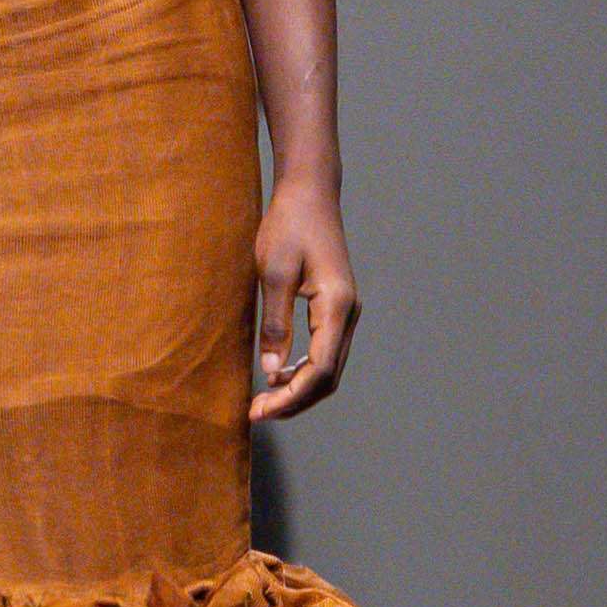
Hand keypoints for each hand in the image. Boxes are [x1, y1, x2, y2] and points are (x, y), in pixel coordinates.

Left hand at [251, 178, 358, 421]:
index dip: (291, 397)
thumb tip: (271, 370)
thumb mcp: (274, 273)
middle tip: (257, 412)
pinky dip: (303, 371)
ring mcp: (345, 312)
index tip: (260, 410)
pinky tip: (278, 374)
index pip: (320, 369)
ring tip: (265, 399)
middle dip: (295, 401)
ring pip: (329, 368)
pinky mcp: (335, 309)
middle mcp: (348, 314)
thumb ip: (275, 323)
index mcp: (336, 306)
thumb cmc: (289, 226)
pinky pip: (325, 352)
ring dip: (299, 389)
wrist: (309, 194)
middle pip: (328, 377)